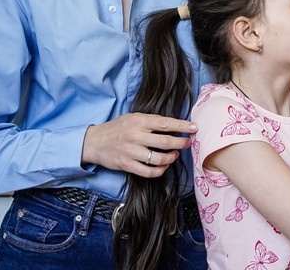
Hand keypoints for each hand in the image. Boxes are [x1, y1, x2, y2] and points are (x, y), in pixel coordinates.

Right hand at [81, 112, 197, 177]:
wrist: (94, 142)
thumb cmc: (117, 128)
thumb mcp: (132, 118)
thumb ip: (150, 121)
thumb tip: (173, 124)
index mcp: (138, 121)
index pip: (165, 123)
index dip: (182, 126)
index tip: (194, 127)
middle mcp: (136, 136)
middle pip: (165, 142)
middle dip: (181, 143)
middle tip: (188, 142)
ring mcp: (131, 152)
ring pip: (159, 159)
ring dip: (171, 158)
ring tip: (175, 154)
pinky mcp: (127, 165)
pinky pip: (148, 172)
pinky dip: (160, 170)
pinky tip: (164, 166)